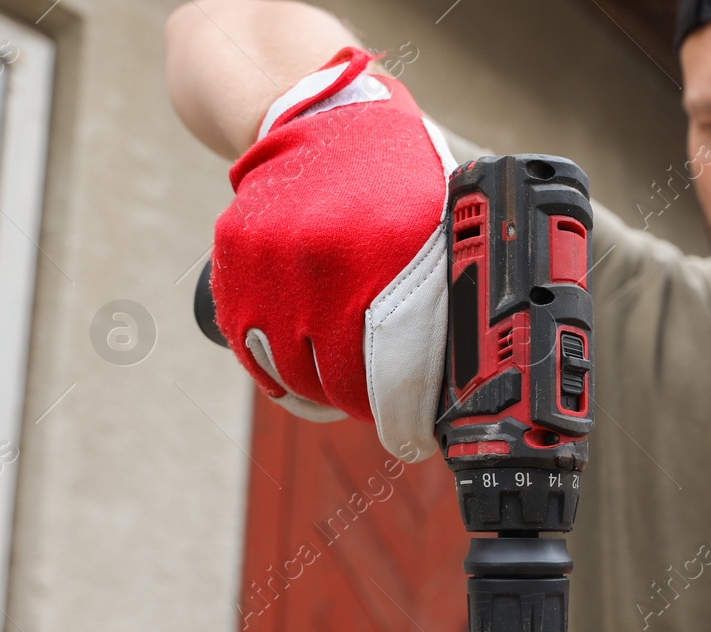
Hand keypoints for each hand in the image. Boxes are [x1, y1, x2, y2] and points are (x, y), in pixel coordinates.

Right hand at [210, 46, 457, 460]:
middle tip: (384, 408)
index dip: (404, 415)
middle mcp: (324, 255)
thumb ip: (450, 294)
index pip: (394, 369)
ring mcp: (271, 259)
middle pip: (341, 380)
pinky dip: (276, 371)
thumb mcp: (444, 226)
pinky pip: (251, 348)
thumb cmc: (397, 180)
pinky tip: (302, 374)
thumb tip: (476, 379)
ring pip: (292, 373)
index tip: (414, 434)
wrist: (323, 117)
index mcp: (388, 248)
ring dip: (320, 394)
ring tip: (344, 388)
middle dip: (366, 406)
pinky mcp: (234, 262)